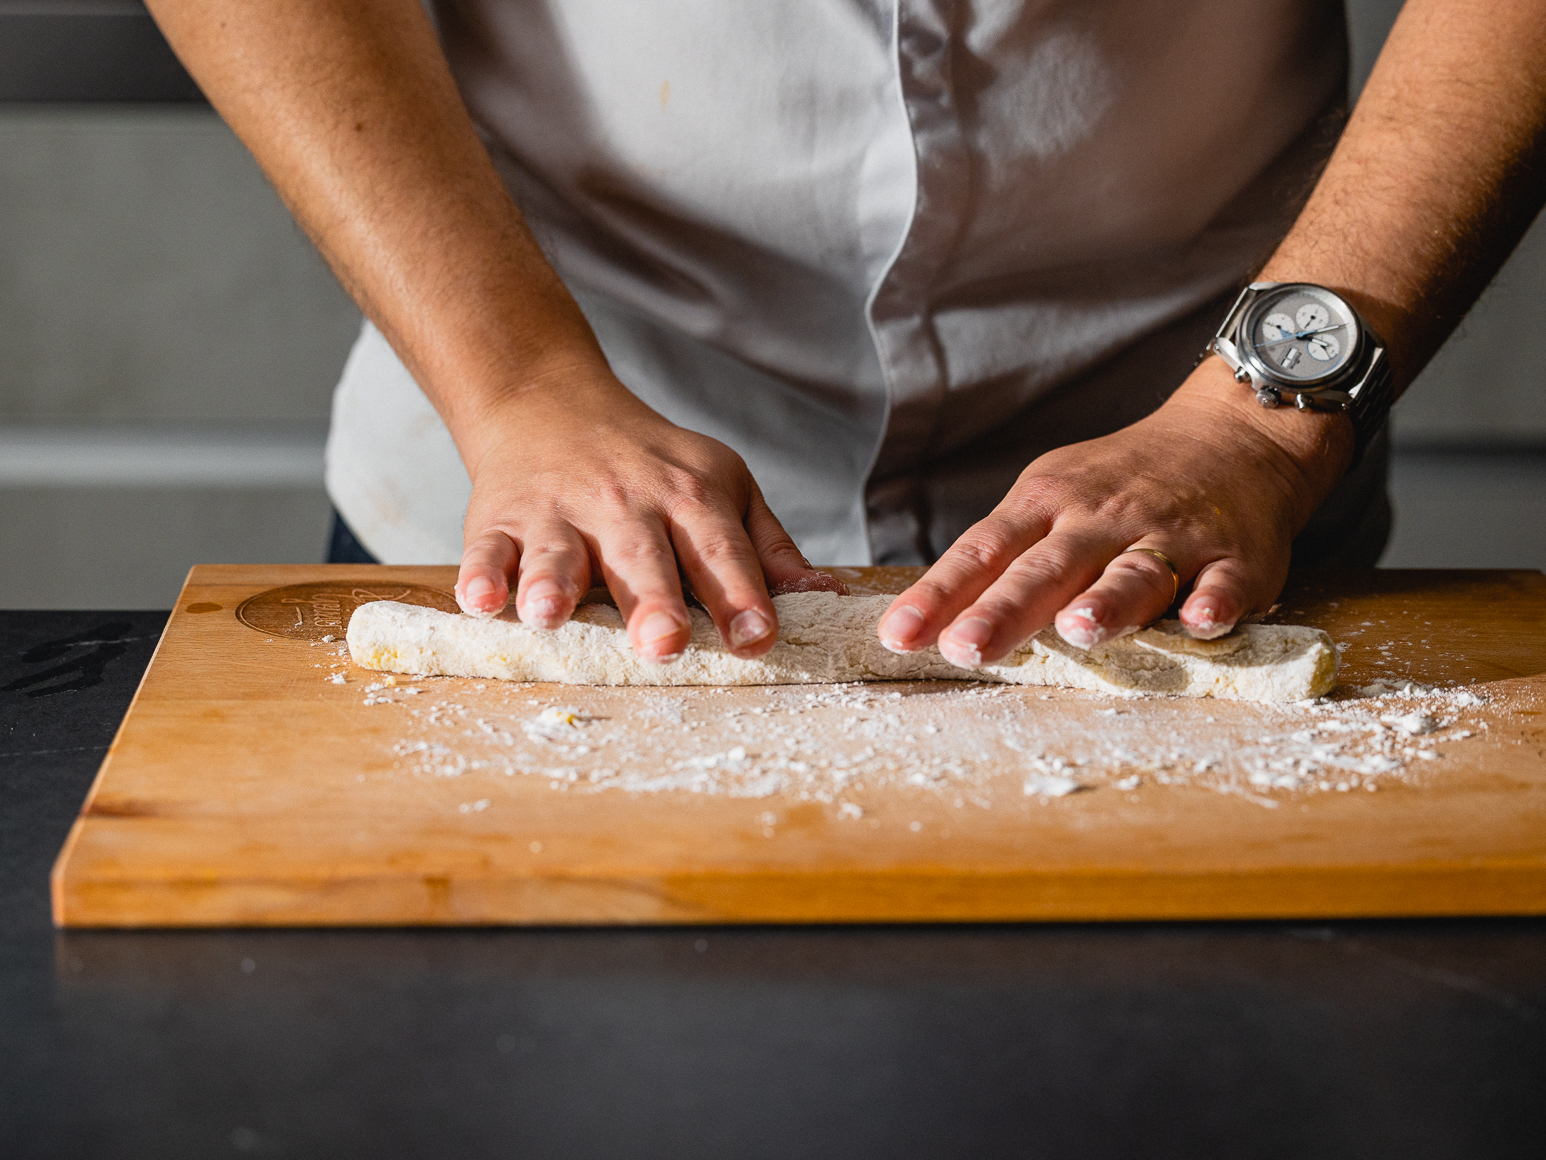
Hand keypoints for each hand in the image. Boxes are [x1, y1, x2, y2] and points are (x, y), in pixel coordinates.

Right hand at [452, 363, 841, 661]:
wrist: (551, 403)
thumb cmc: (652, 466)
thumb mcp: (723, 488)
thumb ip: (768, 549)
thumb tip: (828, 596)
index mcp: (690, 498)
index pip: (721, 551)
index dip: (741, 594)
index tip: (758, 637)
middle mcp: (625, 503)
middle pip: (642, 556)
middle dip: (654, 600)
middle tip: (665, 644)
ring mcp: (559, 511)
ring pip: (558, 550)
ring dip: (554, 583)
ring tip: (551, 614)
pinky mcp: (500, 519)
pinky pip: (488, 548)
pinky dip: (482, 573)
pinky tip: (481, 601)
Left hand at [875, 359, 1353, 664]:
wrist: (1232, 433)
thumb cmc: (1120, 484)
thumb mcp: (1048, 501)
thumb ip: (1000, 561)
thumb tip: (930, 620)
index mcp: (1045, 506)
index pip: (981, 553)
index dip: (940, 595)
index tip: (900, 635)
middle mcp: (1101, 520)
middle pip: (1046, 568)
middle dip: (1004, 609)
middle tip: (966, 647)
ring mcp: (1170, 537)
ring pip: (1133, 573)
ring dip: (1106, 602)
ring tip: (1078, 631)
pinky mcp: (1235, 556)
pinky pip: (1226, 581)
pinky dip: (1216, 601)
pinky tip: (1202, 621)